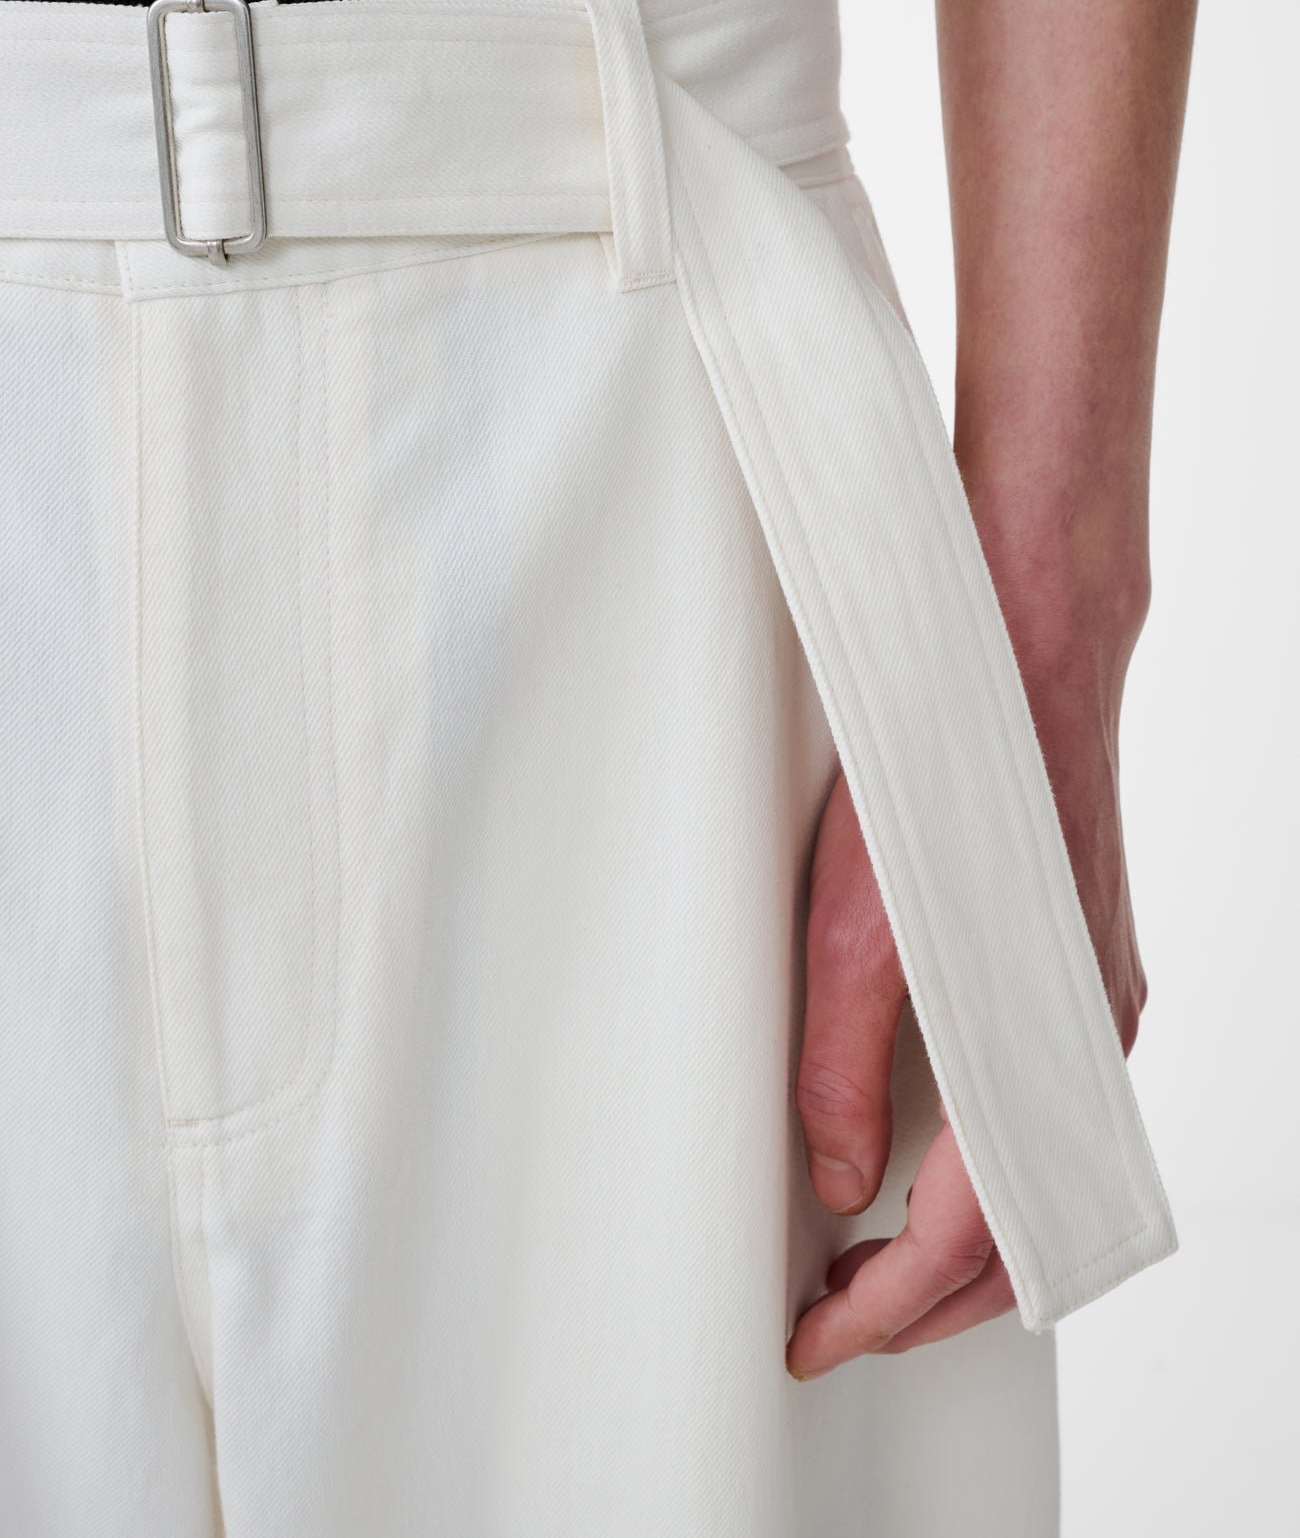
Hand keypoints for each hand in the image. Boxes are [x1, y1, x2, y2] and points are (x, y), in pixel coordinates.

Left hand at [785, 675, 1147, 1378]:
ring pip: (1043, 1173)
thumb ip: (842, 1062)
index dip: (885, 1312)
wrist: (1025, 637)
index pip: (969, 1241)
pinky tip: (935, 1147)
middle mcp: (1086, 1044)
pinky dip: (994, 1158)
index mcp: (1035, 1049)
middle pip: (1023, 1233)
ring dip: (965, 1237)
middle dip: (929, 1302)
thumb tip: (838, 1173)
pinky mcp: (1083, 966)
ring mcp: (1094, 1005)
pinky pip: (1051, 1103)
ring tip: (869, 1254)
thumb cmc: (947, 767)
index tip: (816, 1338)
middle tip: (834, 1314)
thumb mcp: (853, 927)